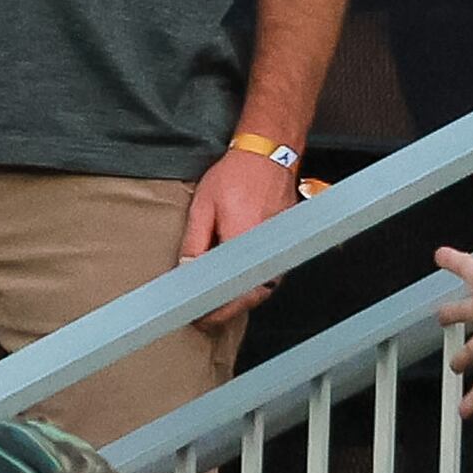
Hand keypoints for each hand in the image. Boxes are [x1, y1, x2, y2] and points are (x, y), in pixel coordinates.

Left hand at [179, 144, 301, 333]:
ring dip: (242, 298)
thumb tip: (187, 271)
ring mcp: (280, 248)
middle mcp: (267, 249)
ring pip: (263, 288)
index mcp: (243, 241)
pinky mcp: (285, 245)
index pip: (230, 290)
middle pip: (250, 296)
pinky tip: (238, 283)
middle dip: (227, 310)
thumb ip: (195, 242)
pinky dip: (254, 284)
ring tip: (219, 302)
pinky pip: (270, 274)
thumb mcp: (203, 206)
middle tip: (206, 316)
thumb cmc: (236, 175)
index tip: (200, 318)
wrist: (268, 154)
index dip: (215, 310)